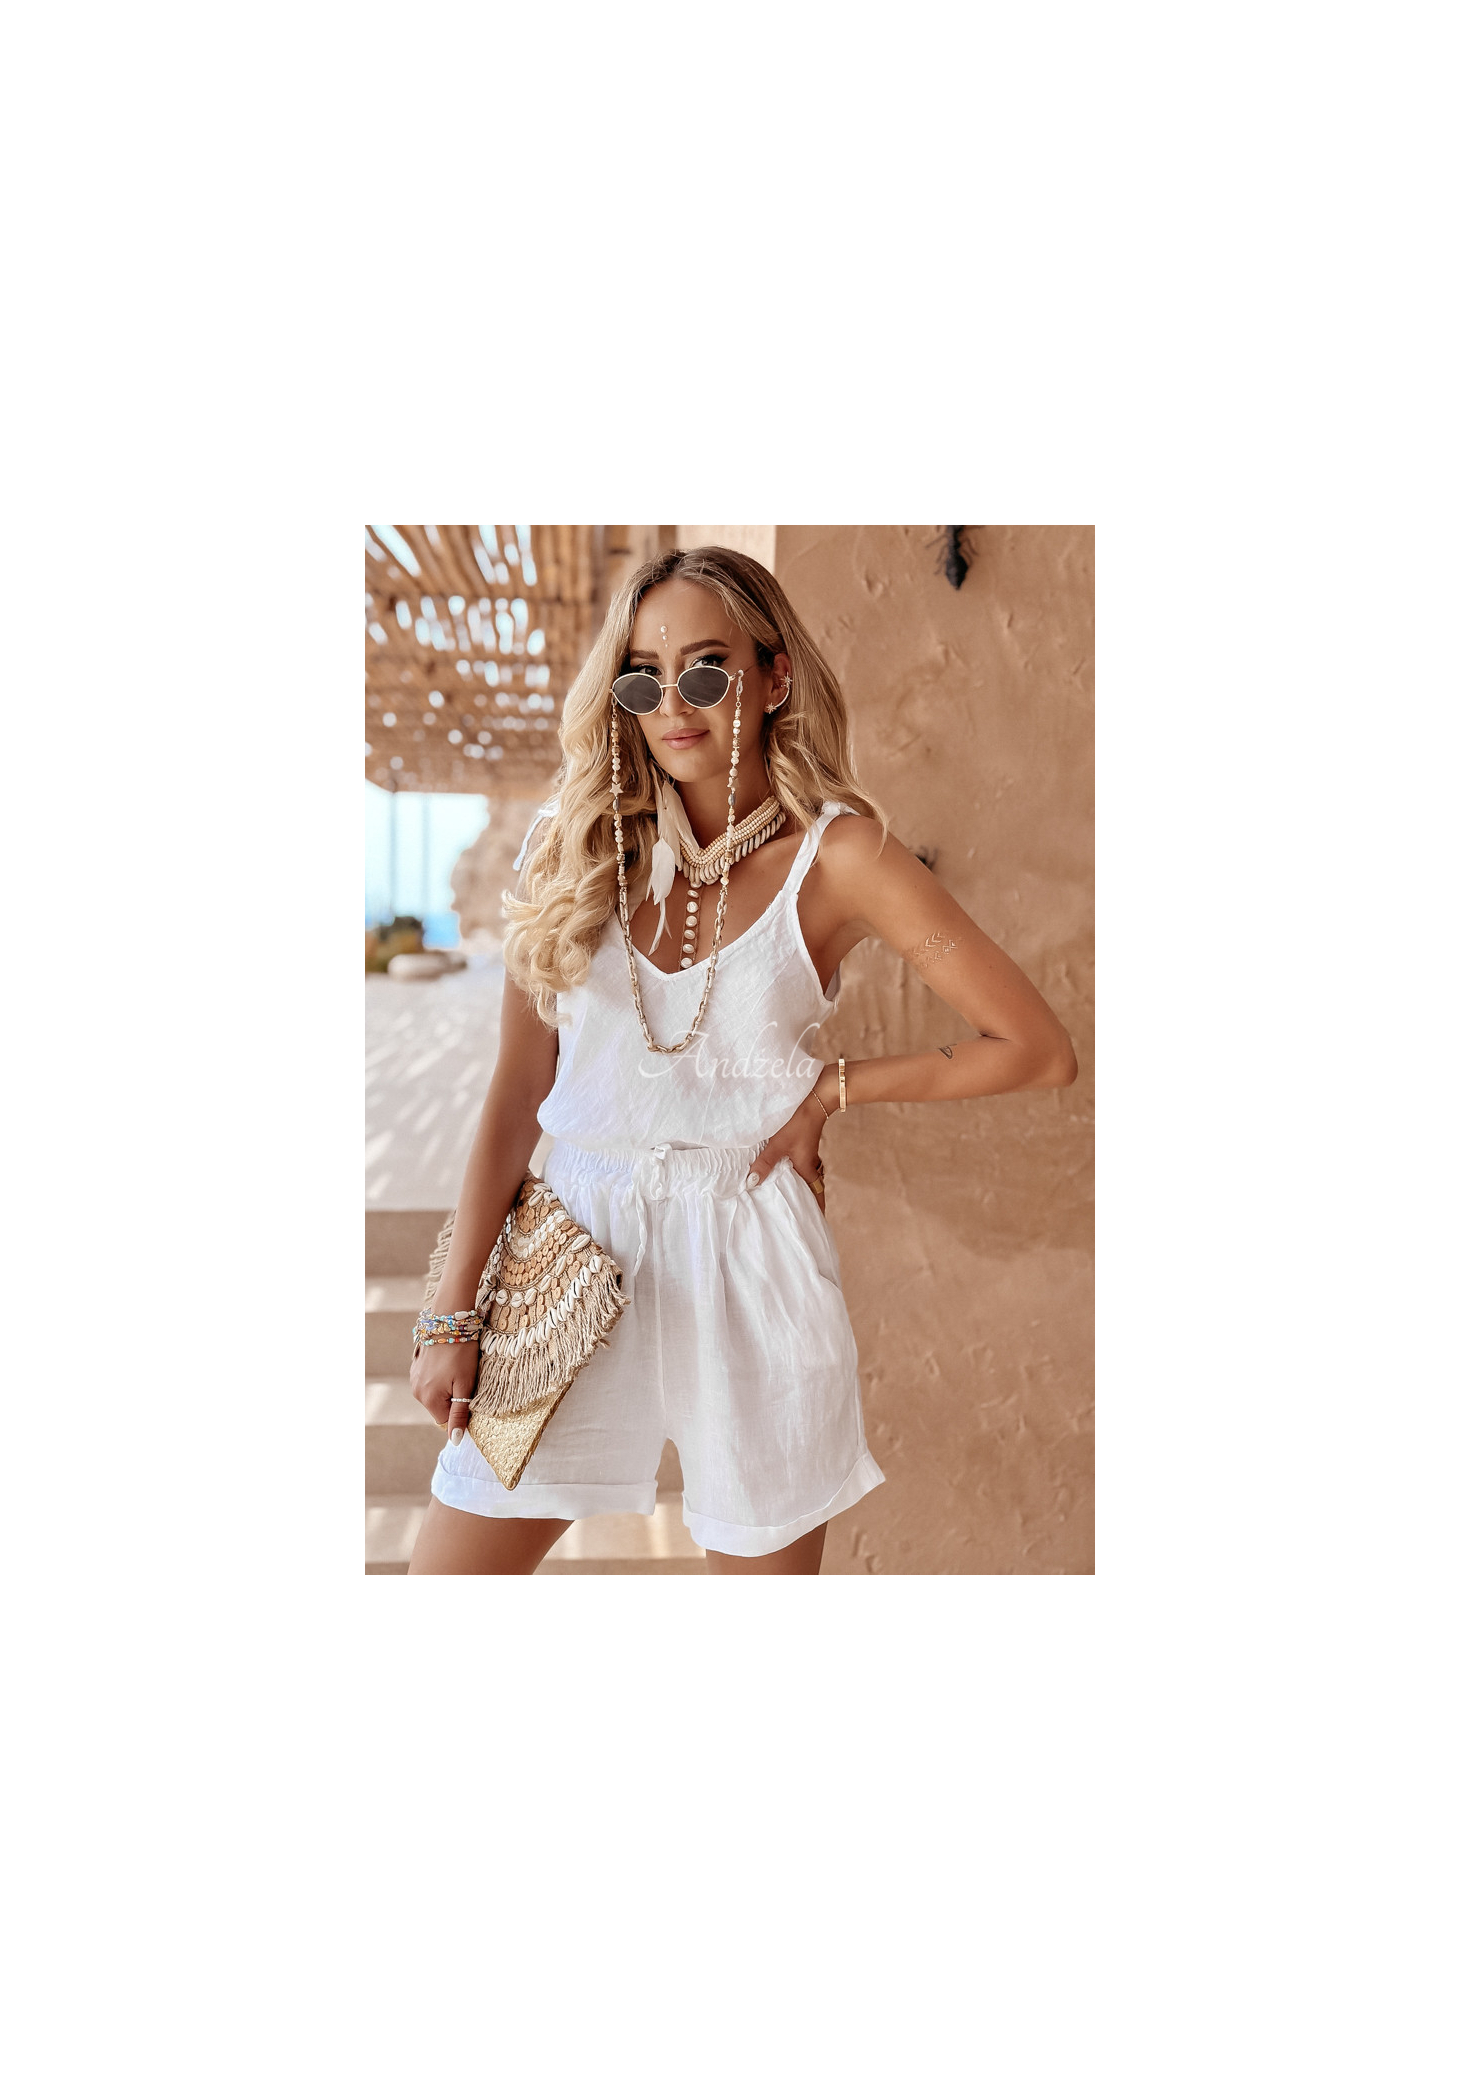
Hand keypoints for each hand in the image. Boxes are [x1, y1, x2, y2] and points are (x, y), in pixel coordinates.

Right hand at [409, 1336, 478, 1442]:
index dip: (461, 1413)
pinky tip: (448, 1362)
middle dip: (454, 1399)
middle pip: (439, 1408)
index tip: (471, 1395)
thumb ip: (459, 1414)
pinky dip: (439, 1377)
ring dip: (447, 1387)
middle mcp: (416, 1391)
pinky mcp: (415, 1366)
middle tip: (466, 1380)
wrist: (449, 1320)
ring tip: (458, 1369)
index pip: (445, 1422)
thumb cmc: (461, 1352)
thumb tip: (455, 1440)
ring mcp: (414, 1377)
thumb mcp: (465, 1384)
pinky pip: (429, 1381)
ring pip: (434, 1394)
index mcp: (428, 1399)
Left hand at [746, 1087, 831, 1212]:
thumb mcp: (778, 1144)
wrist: (814, 1097)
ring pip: (802, 1174)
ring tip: (782, 1195)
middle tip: (796, 1212)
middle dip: (804, 1200)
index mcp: (806, 1169)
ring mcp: (806, 1153)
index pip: (816, 1194)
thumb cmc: (798, 1122)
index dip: (817, 1209)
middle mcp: (809, 1163)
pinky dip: (789, 1171)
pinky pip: (796, 1163)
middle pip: (809, 1187)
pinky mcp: (801, 1143)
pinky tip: (777, 1169)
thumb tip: (751, 1183)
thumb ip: (765, 1163)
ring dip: (796, 1185)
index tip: (816, 1222)